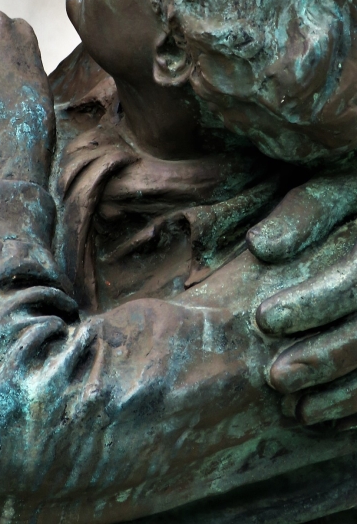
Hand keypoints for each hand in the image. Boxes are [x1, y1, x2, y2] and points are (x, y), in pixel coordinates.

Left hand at [247, 167, 356, 424]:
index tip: (264, 320)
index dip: (313, 302)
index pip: (353, 280)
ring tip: (297, 409)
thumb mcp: (344, 187)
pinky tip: (329, 418)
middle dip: (324, 358)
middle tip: (276, 379)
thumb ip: (307, 211)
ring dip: (344, 393)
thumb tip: (259, 247)